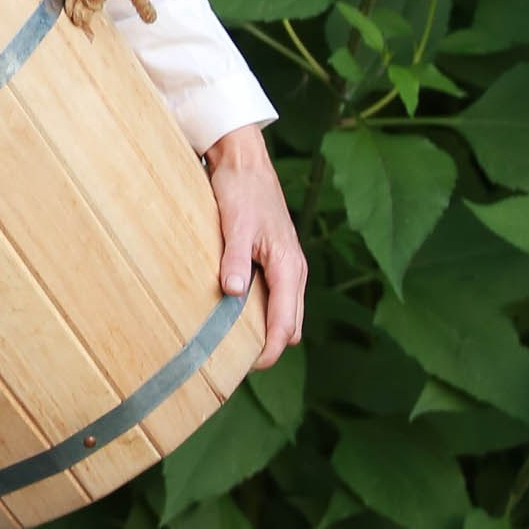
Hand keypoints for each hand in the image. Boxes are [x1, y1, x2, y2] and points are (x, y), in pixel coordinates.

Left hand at [207, 124, 306, 368]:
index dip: (269, 350)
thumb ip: (235, 259)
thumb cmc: (242, 190)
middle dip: (269, 346)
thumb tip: (233, 293)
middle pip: (289, 325)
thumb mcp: (235, 224)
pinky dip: (262, 312)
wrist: (244, 161)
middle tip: (235, 362)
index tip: (248, 367)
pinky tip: (237, 314)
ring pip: (284, 312)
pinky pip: (276, 298)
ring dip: (266, 329)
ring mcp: (288, 267)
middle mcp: (295, 271)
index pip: (285, 325)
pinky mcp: (276, 260)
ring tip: (234, 344)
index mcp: (290, 267)